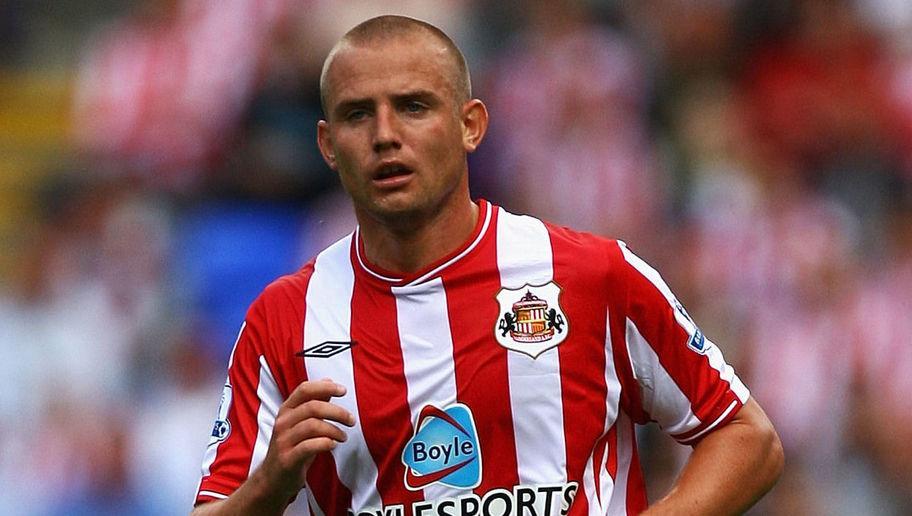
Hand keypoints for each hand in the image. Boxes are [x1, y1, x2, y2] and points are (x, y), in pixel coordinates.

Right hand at [256, 378, 354, 499]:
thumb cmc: (292, 447)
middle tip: (351, 420)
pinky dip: (325, 444)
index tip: (343, 390)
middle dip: (337, 412)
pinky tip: (333, 445)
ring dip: (334, 430)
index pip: (304, 389)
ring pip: (312, 426)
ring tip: (343, 437)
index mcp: (286, 410)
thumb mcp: (301, 422)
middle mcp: (282, 422)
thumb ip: (314, 402)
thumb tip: (329, 382)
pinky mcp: (287, 459)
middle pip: (313, 407)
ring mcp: (283, 441)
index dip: (325, 387)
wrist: (273, 479)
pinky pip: (309, 446)